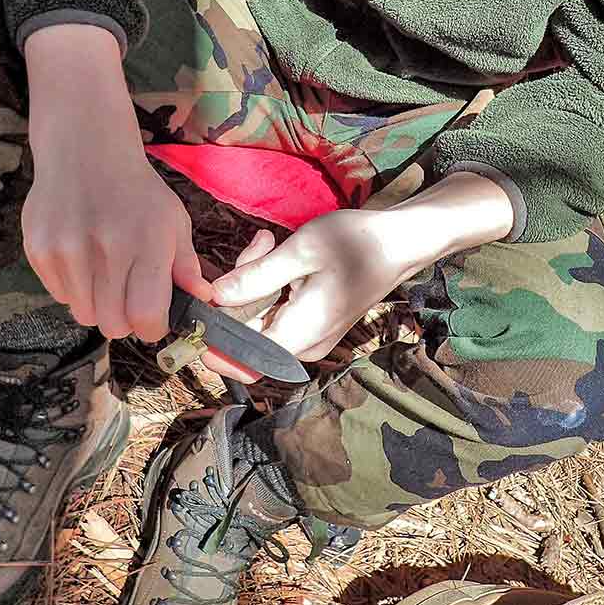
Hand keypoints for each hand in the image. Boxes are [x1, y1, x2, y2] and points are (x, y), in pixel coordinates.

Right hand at [21, 24, 211, 341]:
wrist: (84, 148)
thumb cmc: (137, 191)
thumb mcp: (173, 221)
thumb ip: (186, 265)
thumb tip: (203, 301)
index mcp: (147, 241)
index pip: (146, 317)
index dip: (152, 326)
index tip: (153, 315)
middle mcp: (105, 247)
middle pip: (112, 325)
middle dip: (124, 319)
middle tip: (127, 295)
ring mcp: (67, 248)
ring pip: (83, 314)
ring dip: (97, 303)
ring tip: (104, 270)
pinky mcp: (39, 248)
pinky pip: (58, 296)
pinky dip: (72, 287)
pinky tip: (81, 256)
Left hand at [200, 172, 515, 383]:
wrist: (401, 243)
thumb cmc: (356, 243)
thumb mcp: (300, 251)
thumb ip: (255, 277)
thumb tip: (213, 297)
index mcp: (301, 334)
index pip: (242, 362)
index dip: (214, 342)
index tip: (202, 304)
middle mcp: (304, 345)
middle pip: (249, 335)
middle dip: (239, 293)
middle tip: (257, 246)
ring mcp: (309, 335)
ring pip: (260, 320)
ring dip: (254, 283)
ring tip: (268, 242)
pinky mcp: (312, 321)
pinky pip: (276, 313)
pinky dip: (269, 286)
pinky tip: (278, 253)